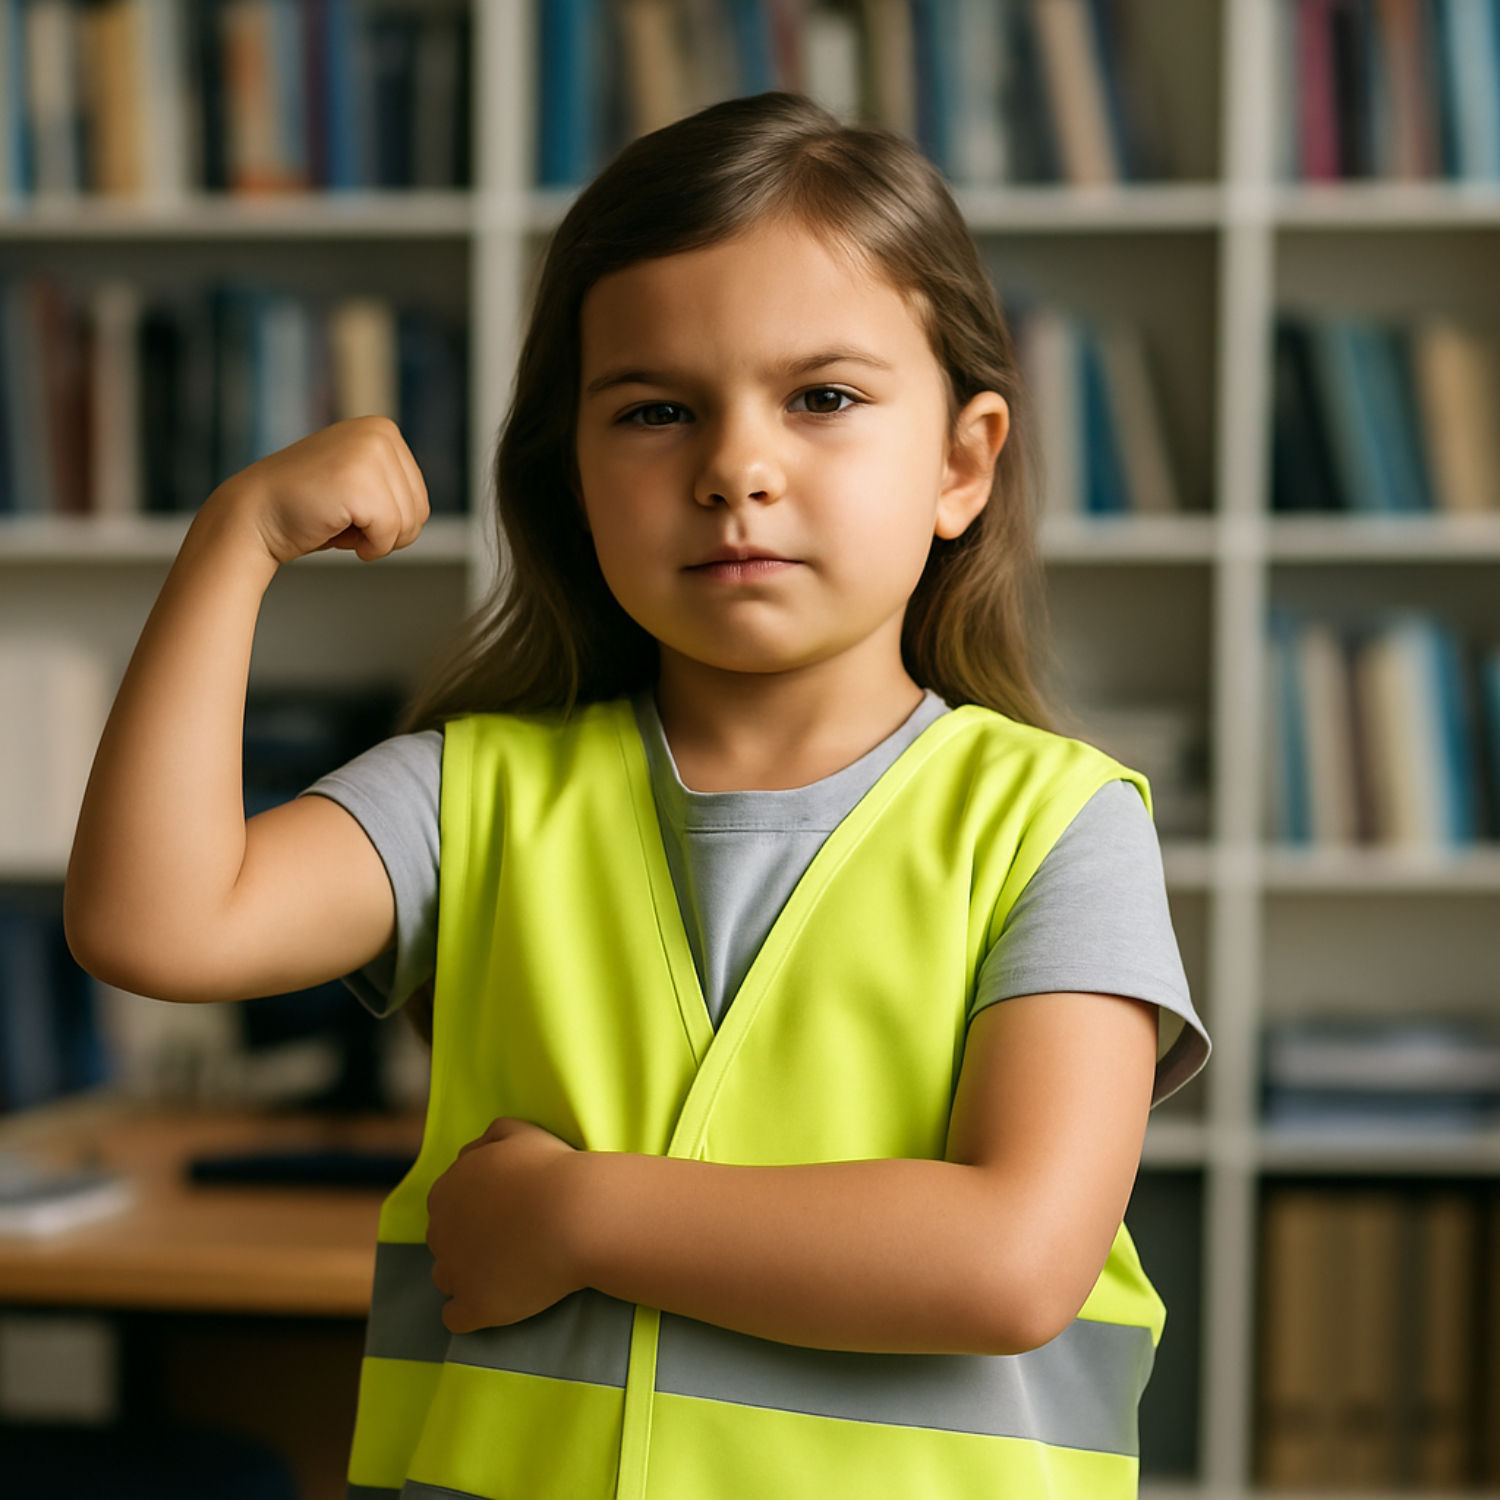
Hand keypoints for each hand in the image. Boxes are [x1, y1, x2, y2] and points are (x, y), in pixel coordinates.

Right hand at [205, 415, 429, 566]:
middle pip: (419, 512)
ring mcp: (370, 453)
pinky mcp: (361, 481)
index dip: (388, 521)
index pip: (419, 499)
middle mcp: (380, 432)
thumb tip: (422, 510)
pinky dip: (368, 548)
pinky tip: (336, 532)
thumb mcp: (359, 482)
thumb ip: (390, 484)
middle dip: (384, 532)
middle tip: (340, 517)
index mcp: (382, 429)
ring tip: (337, 520)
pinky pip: (390, 535)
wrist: (252, 516)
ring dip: (375, 539)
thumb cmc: (305, 508)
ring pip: (408, 525)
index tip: (348, 508)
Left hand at [426, 1117, 584, 1333]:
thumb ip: (487, 1139)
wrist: (576, 1214)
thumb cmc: (552, 1170)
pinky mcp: (474, 1305)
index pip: (444, 1206)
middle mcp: (440, 1231)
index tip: (501, 1216)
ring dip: (468, 1277)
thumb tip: (471, 1153)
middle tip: (508, 1242)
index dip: (472, 1212)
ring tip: (506, 1273)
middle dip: (467, 1244)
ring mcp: (454, 1271)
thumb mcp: (517, 1133)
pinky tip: (497, 1302)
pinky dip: (471, 1312)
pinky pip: (456, 1318)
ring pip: (446, 1279)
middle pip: (442, 1243)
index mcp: (446, 1190)